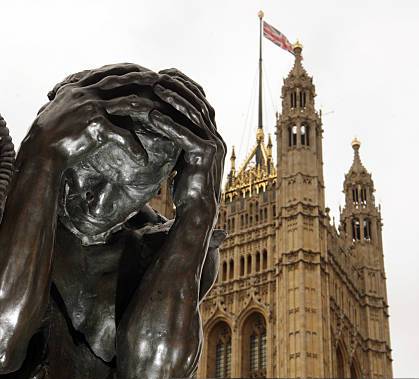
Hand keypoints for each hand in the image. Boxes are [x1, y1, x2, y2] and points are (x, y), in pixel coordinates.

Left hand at [149, 68, 226, 217]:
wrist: (198, 211)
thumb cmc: (188, 186)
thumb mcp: (184, 157)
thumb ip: (180, 139)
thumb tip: (163, 122)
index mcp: (212, 134)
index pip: (201, 101)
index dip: (184, 85)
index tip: (165, 74)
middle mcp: (217, 136)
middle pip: (199, 101)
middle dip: (179, 85)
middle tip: (159, 73)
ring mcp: (214, 145)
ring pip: (194, 114)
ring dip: (173, 99)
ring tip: (155, 87)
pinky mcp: (206, 156)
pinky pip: (184, 135)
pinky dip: (168, 124)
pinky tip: (152, 116)